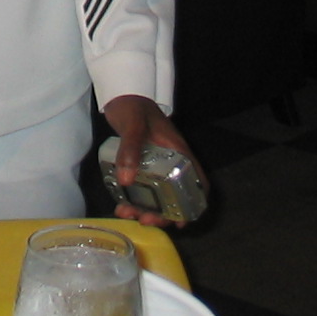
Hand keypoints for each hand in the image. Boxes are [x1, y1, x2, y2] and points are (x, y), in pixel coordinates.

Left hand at [101, 94, 197, 226]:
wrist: (120, 94)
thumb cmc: (132, 105)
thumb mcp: (133, 126)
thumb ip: (131, 149)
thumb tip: (127, 181)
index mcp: (177, 151)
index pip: (196, 180)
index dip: (194, 203)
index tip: (181, 220)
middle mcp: (169, 160)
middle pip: (174, 194)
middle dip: (162, 212)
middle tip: (145, 221)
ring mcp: (155, 163)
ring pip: (155, 193)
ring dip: (144, 208)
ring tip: (127, 213)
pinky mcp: (140, 163)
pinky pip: (140, 186)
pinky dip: (133, 198)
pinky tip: (120, 204)